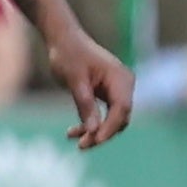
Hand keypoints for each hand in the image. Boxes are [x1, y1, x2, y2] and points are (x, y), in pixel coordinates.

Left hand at [53, 28, 137, 149]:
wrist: (63, 40)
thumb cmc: (69, 55)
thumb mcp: (74, 80)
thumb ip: (85, 104)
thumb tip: (93, 130)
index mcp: (121, 78)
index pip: (122, 108)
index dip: (110, 127)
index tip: (95, 140)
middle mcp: (123, 85)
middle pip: (120, 117)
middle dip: (102, 133)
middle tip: (82, 146)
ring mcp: (116, 90)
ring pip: (112, 119)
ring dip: (95, 131)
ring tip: (76, 142)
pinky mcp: (106, 94)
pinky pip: (103, 114)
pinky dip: (90, 123)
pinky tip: (72, 132)